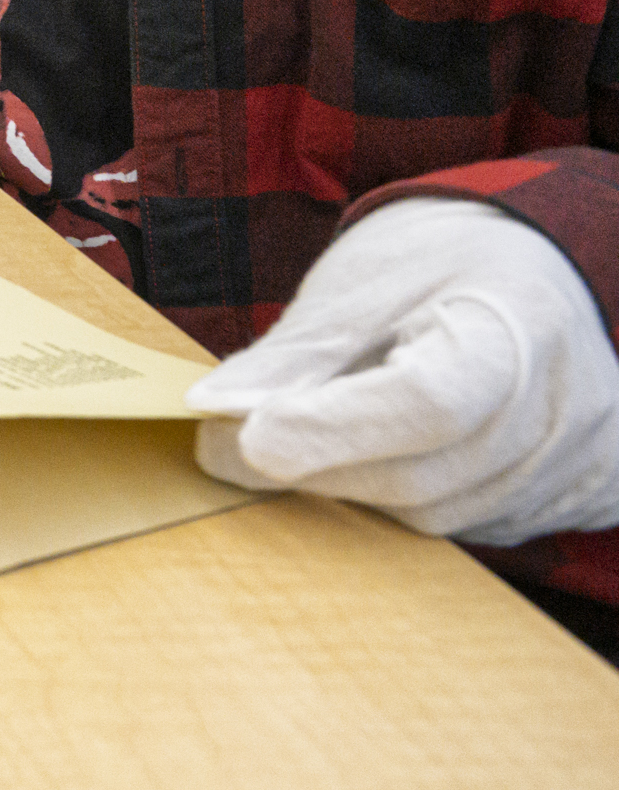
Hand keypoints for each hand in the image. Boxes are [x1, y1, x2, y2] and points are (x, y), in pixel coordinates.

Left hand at [187, 197, 618, 544]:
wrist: (528, 267)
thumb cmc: (437, 264)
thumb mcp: (360, 284)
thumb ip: (292, 355)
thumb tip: (213, 410)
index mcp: (513, 332)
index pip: (423, 404)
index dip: (325, 428)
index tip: (242, 434)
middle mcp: (563, 412)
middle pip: (419, 476)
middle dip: (315, 463)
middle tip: (240, 439)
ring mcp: (576, 466)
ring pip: (434, 514)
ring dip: (358, 482)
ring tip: (329, 427)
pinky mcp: (576, 501)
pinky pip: (467, 525)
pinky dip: (407, 495)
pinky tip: (393, 447)